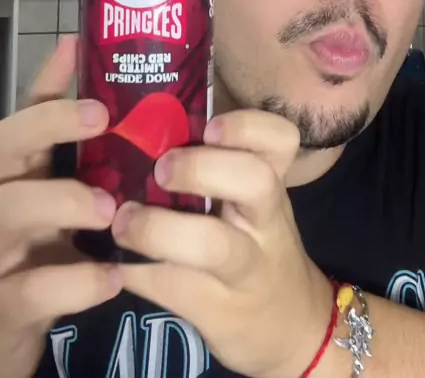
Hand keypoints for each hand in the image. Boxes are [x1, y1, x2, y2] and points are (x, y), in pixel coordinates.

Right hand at [0, 37, 122, 377]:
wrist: (3, 339)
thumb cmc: (33, 259)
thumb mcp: (47, 204)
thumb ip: (71, 157)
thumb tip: (110, 92)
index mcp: (8, 174)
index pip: (18, 117)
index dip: (45, 82)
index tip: (74, 47)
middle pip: (4, 147)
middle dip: (48, 125)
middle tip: (102, 116)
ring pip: (12, 209)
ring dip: (63, 201)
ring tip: (112, 209)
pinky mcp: (0, 305)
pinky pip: (34, 288)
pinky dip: (77, 281)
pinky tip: (113, 276)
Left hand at [113, 110, 333, 377]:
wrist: (288, 324)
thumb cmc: (256, 242)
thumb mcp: (254, 202)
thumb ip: (217, 165)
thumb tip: (137, 126)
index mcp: (270, 183)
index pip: (280, 140)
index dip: (247, 126)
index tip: (209, 126)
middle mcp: (265, 221)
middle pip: (256, 181)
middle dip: (200, 168)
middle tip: (160, 169)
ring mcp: (244, 269)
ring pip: (214, 244)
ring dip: (158, 229)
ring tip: (123, 223)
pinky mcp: (215, 310)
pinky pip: (169, 286)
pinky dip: (134, 271)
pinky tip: (111, 263)